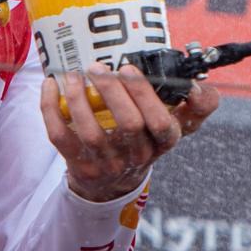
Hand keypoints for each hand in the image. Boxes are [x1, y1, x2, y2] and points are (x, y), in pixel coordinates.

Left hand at [41, 63, 220, 202]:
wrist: (109, 184)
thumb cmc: (141, 140)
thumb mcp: (171, 127)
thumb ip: (195, 107)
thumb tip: (199, 87)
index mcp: (161, 143)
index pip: (163, 125)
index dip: (146, 96)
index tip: (130, 67)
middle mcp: (136, 156)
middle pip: (129, 124)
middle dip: (112, 91)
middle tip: (97, 66)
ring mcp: (106, 163)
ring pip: (92, 132)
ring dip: (79, 98)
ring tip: (73, 74)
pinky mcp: (79, 164)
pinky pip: (60, 136)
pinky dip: (51, 108)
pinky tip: (50, 86)